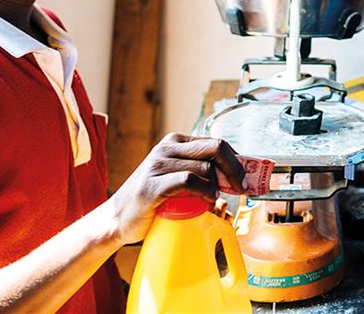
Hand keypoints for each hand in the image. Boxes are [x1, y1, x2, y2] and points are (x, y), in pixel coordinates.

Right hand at [106, 133, 245, 244]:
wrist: (116, 220)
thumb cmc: (152, 202)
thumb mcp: (177, 179)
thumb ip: (200, 173)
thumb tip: (235, 177)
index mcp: (175, 143)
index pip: (217, 143)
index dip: (237, 160)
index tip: (247, 178)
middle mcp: (166, 148)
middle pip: (216, 148)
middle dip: (236, 169)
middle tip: (242, 188)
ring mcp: (158, 165)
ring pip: (205, 167)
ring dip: (217, 186)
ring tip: (213, 199)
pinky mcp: (152, 185)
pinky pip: (188, 181)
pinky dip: (203, 190)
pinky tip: (206, 200)